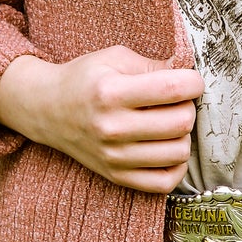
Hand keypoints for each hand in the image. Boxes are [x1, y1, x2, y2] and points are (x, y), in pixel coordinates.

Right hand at [0, 47, 203, 193]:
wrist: (48, 110)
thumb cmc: (86, 79)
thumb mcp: (114, 58)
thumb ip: (153, 65)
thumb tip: (189, 76)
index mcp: (111, 92)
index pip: (174, 89)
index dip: (194, 82)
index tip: (190, 80)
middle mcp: (112, 128)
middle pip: (181, 122)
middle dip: (188, 107)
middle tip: (177, 101)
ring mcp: (114, 156)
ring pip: (179, 152)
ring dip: (183, 135)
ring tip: (169, 123)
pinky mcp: (116, 176)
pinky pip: (165, 183)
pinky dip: (176, 166)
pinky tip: (167, 148)